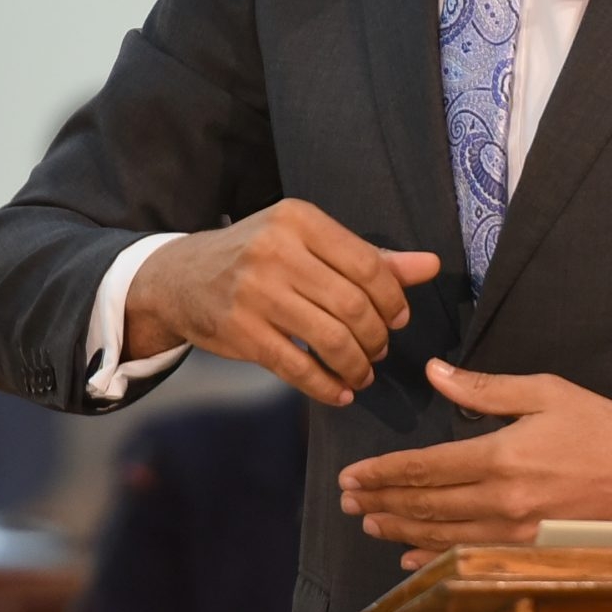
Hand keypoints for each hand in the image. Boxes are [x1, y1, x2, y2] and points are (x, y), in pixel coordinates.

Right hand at [125, 200, 439, 406]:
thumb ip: (368, 256)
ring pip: (330, 338)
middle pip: (353, 305)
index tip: (398, 319)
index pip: (367, 265)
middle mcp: (276, 251)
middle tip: (380, 350)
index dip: (394, 300)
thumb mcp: (307, 242)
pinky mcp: (240, 332)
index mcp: (299, 220)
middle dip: (377, 337)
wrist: (180, 277)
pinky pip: (298, 367)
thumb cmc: (257, 256)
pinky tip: (339, 391)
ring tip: (362, 372)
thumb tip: (431, 265)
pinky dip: (327, 386)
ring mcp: (255, 292)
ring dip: (357, 364)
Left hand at [338, 359, 611, 569]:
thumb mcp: (546, 391)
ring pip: (441, 535)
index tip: (353, 474)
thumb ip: (485, 388)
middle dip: (381, 502)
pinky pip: (469, 557)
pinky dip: (434, 558)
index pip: (426, 468)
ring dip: (400, 530)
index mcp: (501, 455)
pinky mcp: (529, 550)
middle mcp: (502, 500)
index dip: (384, 472)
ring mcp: (515, 533)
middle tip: (347, 499)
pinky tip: (411, 556)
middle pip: (425, 506)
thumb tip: (436, 372)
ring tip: (369, 522)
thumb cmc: (603, 428)